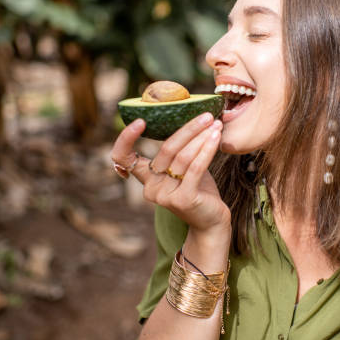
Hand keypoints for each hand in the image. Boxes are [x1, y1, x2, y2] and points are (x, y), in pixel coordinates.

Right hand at [110, 113, 230, 237]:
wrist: (211, 224)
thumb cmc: (199, 192)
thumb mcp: (184, 169)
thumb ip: (180, 150)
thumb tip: (190, 118)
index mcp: (146, 179)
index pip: (123, 158)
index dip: (125, 139)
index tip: (140, 120)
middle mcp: (151, 188)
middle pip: (166, 149)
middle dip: (188, 129)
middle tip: (206, 115)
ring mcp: (165, 196)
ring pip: (182, 157)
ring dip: (201, 137)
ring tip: (215, 124)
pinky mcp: (183, 200)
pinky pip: (195, 167)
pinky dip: (207, 149)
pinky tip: (216, 137)